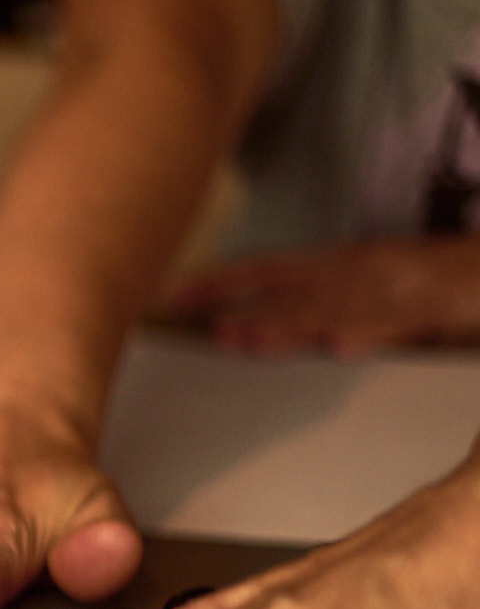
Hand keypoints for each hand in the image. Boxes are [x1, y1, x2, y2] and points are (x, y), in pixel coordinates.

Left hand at [167, 238, 479, 355]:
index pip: (266, 271)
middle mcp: (357, 269)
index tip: (174, 299)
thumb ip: (321, 310)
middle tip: (200, 327)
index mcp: (339, 263)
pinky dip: (366, 332)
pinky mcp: (431, 306)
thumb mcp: (369, 289)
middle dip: (243, 305)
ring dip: (289, 324)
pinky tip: (339, 346)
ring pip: (333, 307)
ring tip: (249, 340)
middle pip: (288, 289)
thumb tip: (266, 333)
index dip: (218, 283)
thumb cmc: (434, 279)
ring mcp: (392, 287)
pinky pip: (395, 322)